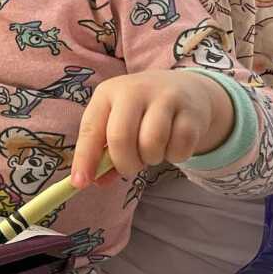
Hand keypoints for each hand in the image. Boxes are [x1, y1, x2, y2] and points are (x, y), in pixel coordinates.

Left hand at [71, 70, 234, 188]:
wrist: (185, 90)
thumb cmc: (140, 112)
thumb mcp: (116, 121)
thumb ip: (104, 151)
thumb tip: (94, 181)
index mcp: (108, 93)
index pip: (90, 128)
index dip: (84, 158)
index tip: (80, 183)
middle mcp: (134, 90)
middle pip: (121, 137)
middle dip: (124, 163)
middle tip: (130, 167)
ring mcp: (165, 98)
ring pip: (151, 144)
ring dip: (150, 159)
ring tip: (151, 152)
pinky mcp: (192, 112)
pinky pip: (179, 148)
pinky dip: (174, 156)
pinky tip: (172, 146)